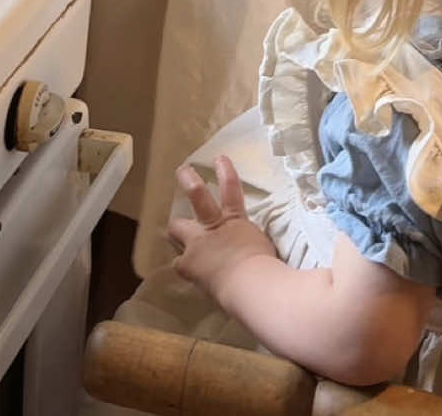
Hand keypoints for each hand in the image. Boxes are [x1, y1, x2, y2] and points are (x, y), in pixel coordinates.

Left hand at [167, 155, 276, 304]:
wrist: (250, 284)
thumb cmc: (268, 266)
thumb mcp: (266, 247)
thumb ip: (258, 242)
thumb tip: (263, 249)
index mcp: (236, 220)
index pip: (231, 189)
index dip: (225, 172)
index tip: (219, 158)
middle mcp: (214, 226)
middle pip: (197, 195)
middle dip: (189, 181)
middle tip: (182, 170)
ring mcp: (197, 243)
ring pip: (177, 226)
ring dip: (175, 227)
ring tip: (173, 230)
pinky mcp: (188, 263)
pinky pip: (179, 263)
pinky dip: (183, 265)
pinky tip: (186, 270)